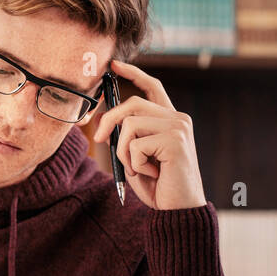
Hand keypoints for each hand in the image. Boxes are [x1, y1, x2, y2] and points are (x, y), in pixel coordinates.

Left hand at [90, 59, 206, 210]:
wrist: (178, 210)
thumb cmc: (158, 186)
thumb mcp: (134, 157)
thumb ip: (123, 136)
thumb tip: (101, 116)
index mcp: (170, 120)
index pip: (152, 87)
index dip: (133, 74)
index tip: (114, 65)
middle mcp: (178, 119)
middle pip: (132, 105)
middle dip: (109, 121)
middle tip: (98, 139)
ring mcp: (179, 128)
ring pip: (130, 125)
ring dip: (123, 152)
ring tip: (137, 169)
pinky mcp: (175, 141)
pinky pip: (135, 145)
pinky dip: (134, 163)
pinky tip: (152, 174)